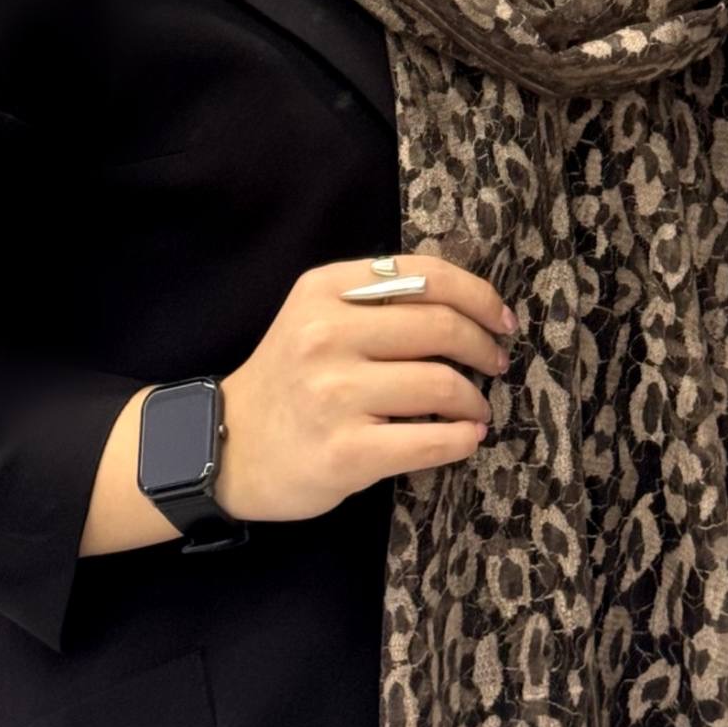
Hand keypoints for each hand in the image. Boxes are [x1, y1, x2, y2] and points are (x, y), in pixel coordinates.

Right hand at [213, 250, 514, 523]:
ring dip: (475, 399)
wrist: (227, 446)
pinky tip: (465, 438)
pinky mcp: (345, 452)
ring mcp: (334, 394)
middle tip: (496, 363)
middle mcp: (327, 334)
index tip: (500, 318)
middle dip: (483, 345)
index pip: (424, 274)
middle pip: (440, 326)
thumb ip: (376, 300)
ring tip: (477, 409)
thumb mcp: (315, 315)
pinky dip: (462, 439)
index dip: (476, 294)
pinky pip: (430, 441)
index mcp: (324, 290)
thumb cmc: (289, 378)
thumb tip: (466, 304)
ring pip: (441, 384)